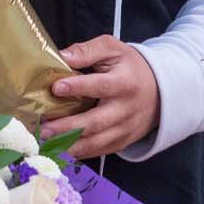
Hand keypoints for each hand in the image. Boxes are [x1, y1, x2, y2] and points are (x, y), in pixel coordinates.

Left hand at [49, 35, 160, 157]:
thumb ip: (88, 51)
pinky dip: (77, 154)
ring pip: (95, 142)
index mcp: (124, 83)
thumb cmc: (130, 68)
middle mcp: (125, 109)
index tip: (56, 87)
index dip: (78, 87)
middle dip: (67, 126)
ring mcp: (124, 129)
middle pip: (95, 122)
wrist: (160, 92)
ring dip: (69, 145)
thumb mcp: (113, 50)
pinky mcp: (121, 142)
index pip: (101, 86)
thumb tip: (62, 56)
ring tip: (45, 142)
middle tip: (43, 127)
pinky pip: (97, 152)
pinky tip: (58, 151)